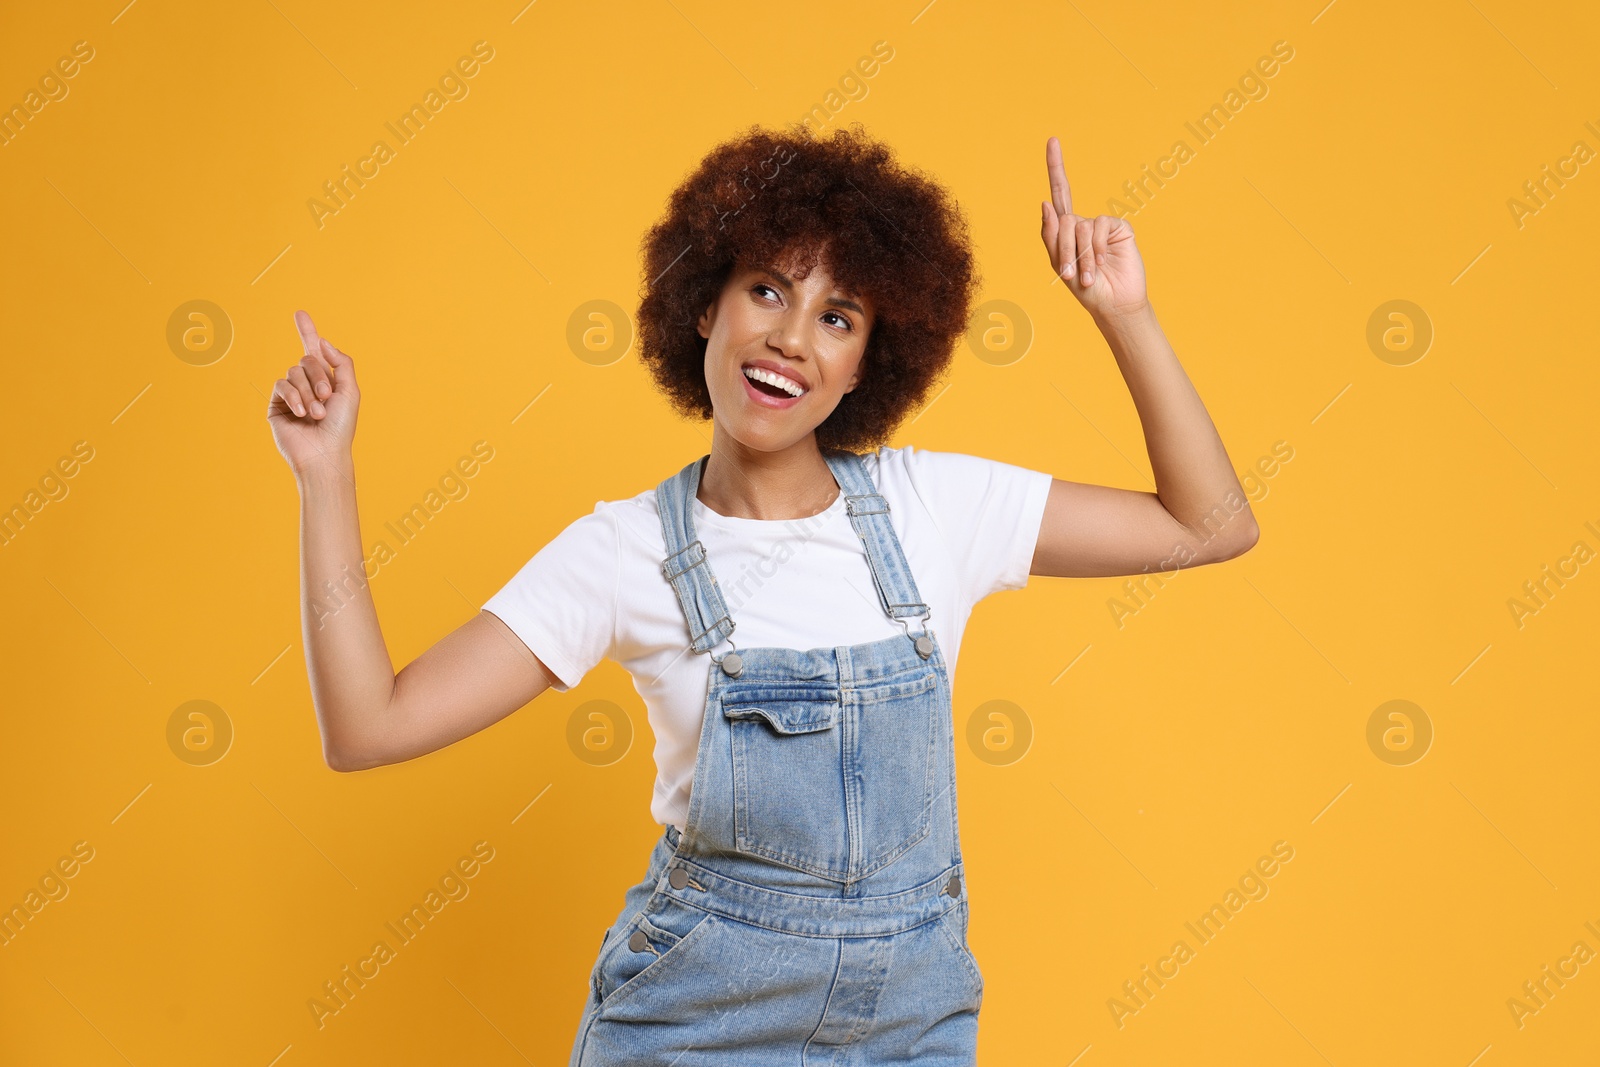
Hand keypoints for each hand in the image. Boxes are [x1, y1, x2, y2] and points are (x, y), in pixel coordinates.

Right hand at [268, 310, 359, 478]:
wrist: (324, 453)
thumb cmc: (341, 426)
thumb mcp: (351, 391)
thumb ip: (342, 362)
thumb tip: (322, 341)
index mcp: (327, 380)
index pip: (315, 351)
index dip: (307, 331)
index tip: (299, 312)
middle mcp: (308, 384)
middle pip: (307, 359)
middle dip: (319, 376)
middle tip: (327, 397)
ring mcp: (291, 393)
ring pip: (294, 371)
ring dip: (308, 390)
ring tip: (318, 412)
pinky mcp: (277, 404)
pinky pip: (281, 384)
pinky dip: (293, 395)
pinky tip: (301, 412)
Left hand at [1040, 136, 1148, 320]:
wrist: (1113, 303)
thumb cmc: (1086, 288)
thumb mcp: (1059, 265)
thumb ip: (1050, 235)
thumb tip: (1045, 203)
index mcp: (1067, 229)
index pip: (1060, 193)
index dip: (1056, 166)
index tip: (1052, 140)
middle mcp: (1084, 222)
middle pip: (1065, 220)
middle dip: (1063, 249)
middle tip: (1071, 275)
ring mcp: (1103, 224)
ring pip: (1081, 227)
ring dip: (1082, 256)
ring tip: (1089, 276)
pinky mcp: (1120, 228)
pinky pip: (1100, 228)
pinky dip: (1098, 248)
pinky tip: (1105, 262)